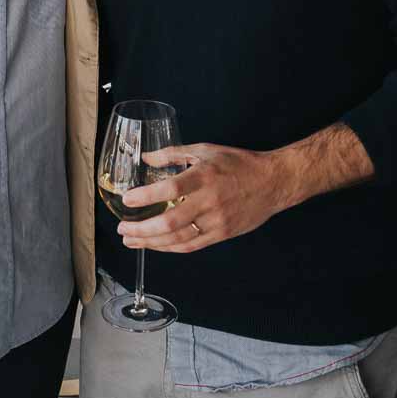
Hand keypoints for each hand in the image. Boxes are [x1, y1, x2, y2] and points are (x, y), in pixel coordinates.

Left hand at [116, 143, 284, 252]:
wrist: (273, 182)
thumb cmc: (238, 163)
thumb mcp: (204, 150)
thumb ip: (172, 154)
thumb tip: (146, 158)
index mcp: (203, 177)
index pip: (169, 189)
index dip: (146, 197)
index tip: (127, 200)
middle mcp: (209, 201)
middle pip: (170, 222)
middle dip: (142, 229)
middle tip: (122, 229)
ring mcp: (216, 221)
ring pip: (178, 239)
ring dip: (151, 242)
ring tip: (131, 240)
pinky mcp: (222, 234)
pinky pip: (191, 245)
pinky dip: (170, 247)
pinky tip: (155, 245)